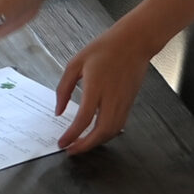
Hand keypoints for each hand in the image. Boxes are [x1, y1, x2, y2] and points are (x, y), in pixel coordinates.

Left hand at [53, 22, 157, 152]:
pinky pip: (118, 126)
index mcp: (96, 87)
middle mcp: (112, 98)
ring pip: (112, 132)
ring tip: (81, 145)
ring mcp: (123, 102)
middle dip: (85, 146)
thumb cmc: (105, 48)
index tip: (61, 143)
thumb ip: (64, 88)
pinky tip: (96, 134)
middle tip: (71, 150)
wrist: (135, 42)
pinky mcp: (129, 103)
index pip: (83, 119)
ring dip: (96, 143)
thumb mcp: (76, 63)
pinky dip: (106, 135)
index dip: (71, 135)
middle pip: (101, 132)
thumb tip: (59, 110)